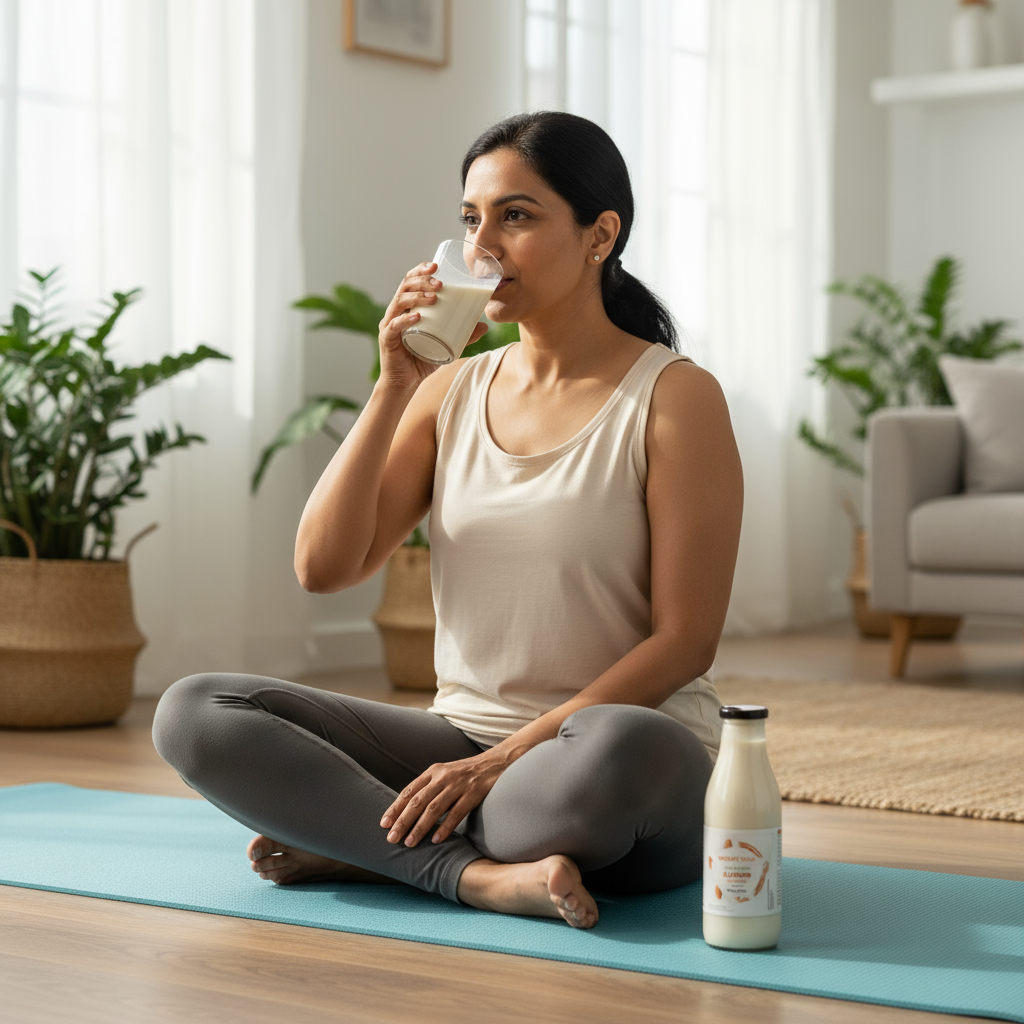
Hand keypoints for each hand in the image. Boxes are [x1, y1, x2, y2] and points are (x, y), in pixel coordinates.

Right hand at [377, 262, 489, 391]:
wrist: (406, 383)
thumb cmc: (423, 359)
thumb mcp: (446, 344)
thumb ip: (463, 335)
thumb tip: (484, 326)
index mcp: (407, 308)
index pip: (410, 281)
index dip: (420, 270)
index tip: (436, 266)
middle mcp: (395, 312)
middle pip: (405, 287)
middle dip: (422, 281)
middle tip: (440, 284)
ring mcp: (389, 325)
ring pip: (398, 303)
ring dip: (417, 297)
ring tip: (434, 298)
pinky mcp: (386, 340)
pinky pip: (394, 326)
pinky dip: (404, 320)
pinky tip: (417, 316)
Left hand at [380, 752, 505, 846]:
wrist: (495, 763)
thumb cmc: (466, 773)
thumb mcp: (444, 774)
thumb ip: (428, 788)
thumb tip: (408, 811)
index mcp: (433, 772)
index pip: (409, 791)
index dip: (395, 808)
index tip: (384, 824)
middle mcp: (443, 777)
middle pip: (418, 801)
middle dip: (403, 821)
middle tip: (392, 838)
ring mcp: (458, 785)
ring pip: (434, 808)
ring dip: (420, 827)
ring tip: (410, 843)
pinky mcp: (473, 793)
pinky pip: (456, 813)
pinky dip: (445, 827)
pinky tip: (436, 840)